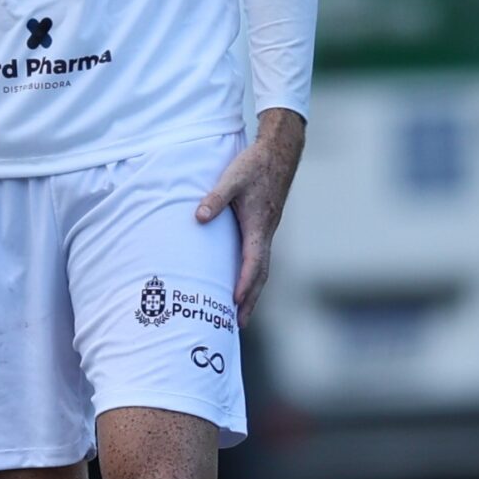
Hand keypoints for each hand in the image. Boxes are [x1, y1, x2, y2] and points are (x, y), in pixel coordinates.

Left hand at [195, 108, 304, 326]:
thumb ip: (215, 197)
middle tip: (238, 325)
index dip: (244, 283)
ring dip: (252, 292)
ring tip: (240, 315)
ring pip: (261, 269)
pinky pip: (259, 259)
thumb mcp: (232, 178)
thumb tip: (199, 218)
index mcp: (259, 226)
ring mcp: (266, 232)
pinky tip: (242, 283)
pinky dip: (252, 276)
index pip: (253, 262)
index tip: (234, 302)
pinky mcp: (263, 227)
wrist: (278, 153)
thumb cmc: (255, 165)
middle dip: (250, 300)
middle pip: (260, 274)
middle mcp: (265, 233)